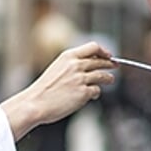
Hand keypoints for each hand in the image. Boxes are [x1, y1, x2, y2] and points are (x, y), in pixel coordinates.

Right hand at [0, 42, 115, 138]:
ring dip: (108, 78)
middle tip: (114, 66)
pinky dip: (96, 93)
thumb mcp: (57, 68)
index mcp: (68, 56)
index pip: (93, 47)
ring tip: (110, 80)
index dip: (104, 51)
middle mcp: (76, 65)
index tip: (108, 55)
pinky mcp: (83, 93)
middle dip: (110, 64)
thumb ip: (72, 64)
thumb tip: (91, 65)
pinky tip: (92, 95)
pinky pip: (96, 90)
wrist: (35, 103)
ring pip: (103, 76)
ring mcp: (81, 79)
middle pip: (101, 61)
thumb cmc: (44, 89)